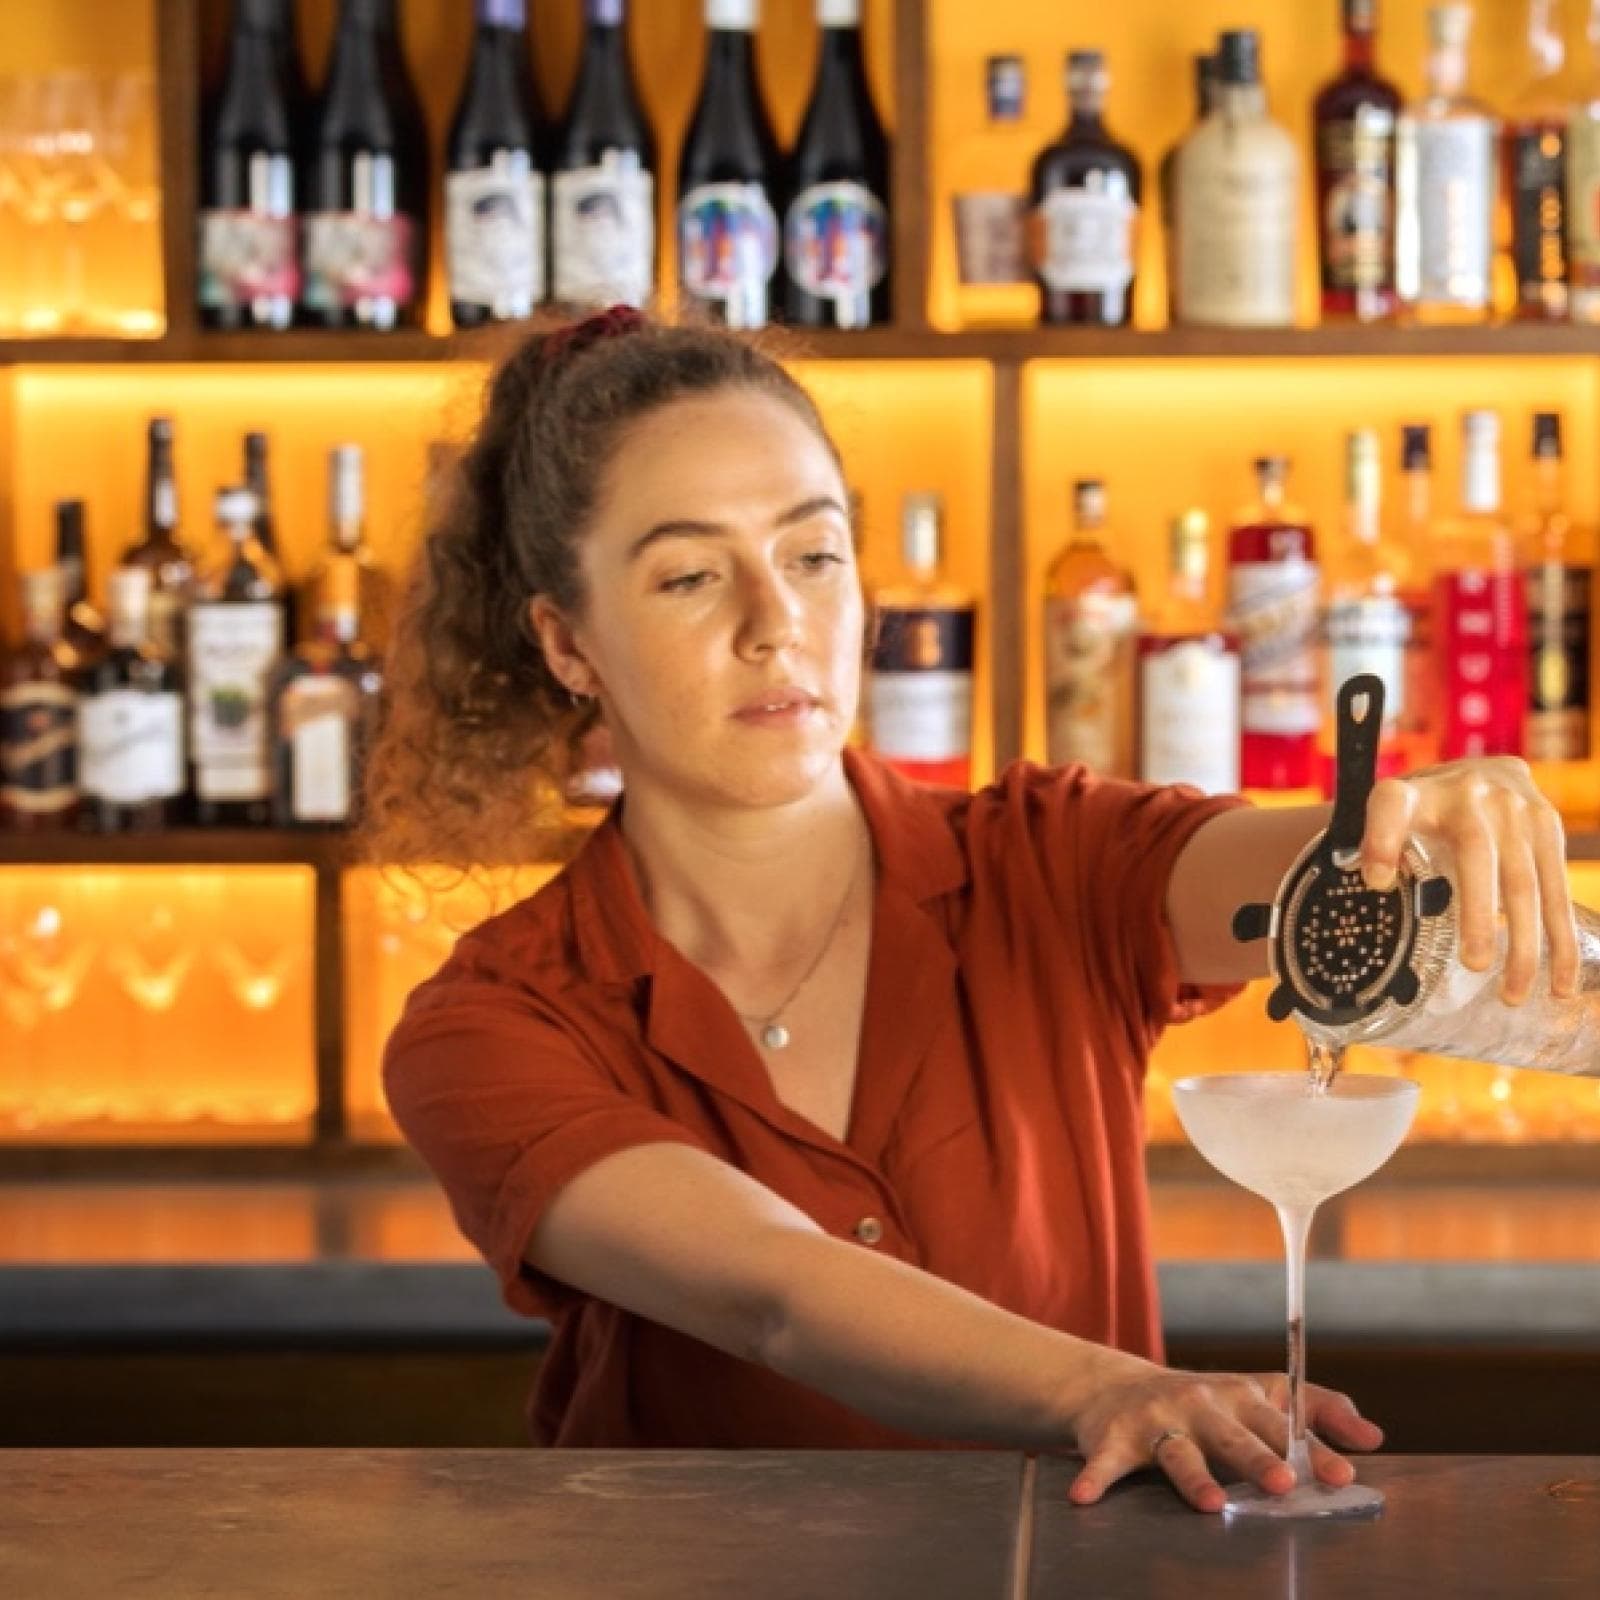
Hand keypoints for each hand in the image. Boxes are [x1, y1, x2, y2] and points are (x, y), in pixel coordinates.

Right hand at [1066, 1356, 1383, 1514]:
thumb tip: (1374, 1438)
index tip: (1342, 1475)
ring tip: (1212, 1503)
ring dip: (1194, 1477)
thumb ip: (1318, 1413)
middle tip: (1284, 1481)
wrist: (1114, 1387)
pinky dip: (1095, 1477)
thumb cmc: (1205, 1403)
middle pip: (1234, 1435)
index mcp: (1240, 1397)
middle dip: (1258, 1457)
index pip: (1283, 1425)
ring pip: (1178, 1453)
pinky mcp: (1112, 1437)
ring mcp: (1156, 1421)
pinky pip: (1104, 1461)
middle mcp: (1200, 1405)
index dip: (1314, 1449)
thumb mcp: (1259, 1397)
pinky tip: (1085, 1498)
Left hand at [1358, 757, 1577, 1004]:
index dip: (1380, 839)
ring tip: (1514, 995)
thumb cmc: (1424, 806)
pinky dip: (1560, 938)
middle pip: (1475, 855)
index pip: (1392, 806)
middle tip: (1475, 965)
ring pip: (1525, 881)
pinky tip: (1561, 982)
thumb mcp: (1390, 814)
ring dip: (1526, 943)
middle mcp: (1473, 795)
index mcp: (1420, 792)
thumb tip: (1375, 880)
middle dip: (1477, 913)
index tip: (1374, 880)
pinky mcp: (1548, 828)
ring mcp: (1518, 809)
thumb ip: (1377, 840)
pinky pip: (1556, 889)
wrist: (1479, 771)